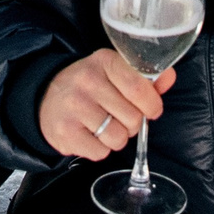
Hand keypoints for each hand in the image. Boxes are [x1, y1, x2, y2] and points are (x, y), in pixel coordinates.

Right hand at [38, 49, 173, 160]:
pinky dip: (99, 149)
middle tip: (118, 117)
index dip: (152, 104)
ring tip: (103, 126)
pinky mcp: (65, 131)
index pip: (140, 88)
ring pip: (118, 138)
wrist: (44, 96)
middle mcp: (88, 80)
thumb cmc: (89, 87)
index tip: (150, 109)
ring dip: (116, 138)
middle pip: (133, 118)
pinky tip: (89, 134)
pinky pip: (100, 152)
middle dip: (132, 124)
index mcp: (104, 61)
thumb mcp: (113, 72)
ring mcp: (74, 106)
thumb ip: (144, 78)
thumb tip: (169, 77)